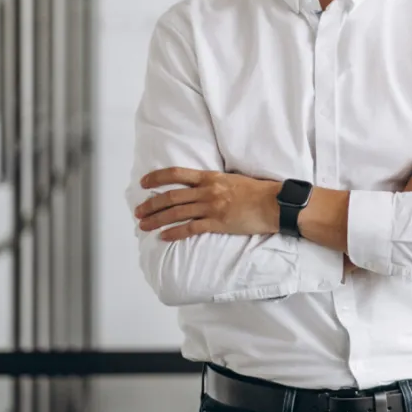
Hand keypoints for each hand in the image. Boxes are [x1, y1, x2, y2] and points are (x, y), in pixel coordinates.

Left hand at [135, 168, 278, 241]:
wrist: (274, 204)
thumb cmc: (257, 191)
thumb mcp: (232, 179)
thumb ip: (214, 183)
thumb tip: (200, 187)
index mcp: (211, 177)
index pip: (177, 174)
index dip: (157, 178)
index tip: (144, 183)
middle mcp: (207, 191)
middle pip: (171, 197)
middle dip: (151, 205)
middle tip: (138, 211)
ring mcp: (211, 208)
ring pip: (176, 213)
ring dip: (156, 220)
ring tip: (143, 225)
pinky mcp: (217, 223)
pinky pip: (190, 229)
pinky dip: (175, 233)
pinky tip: (164, 236)